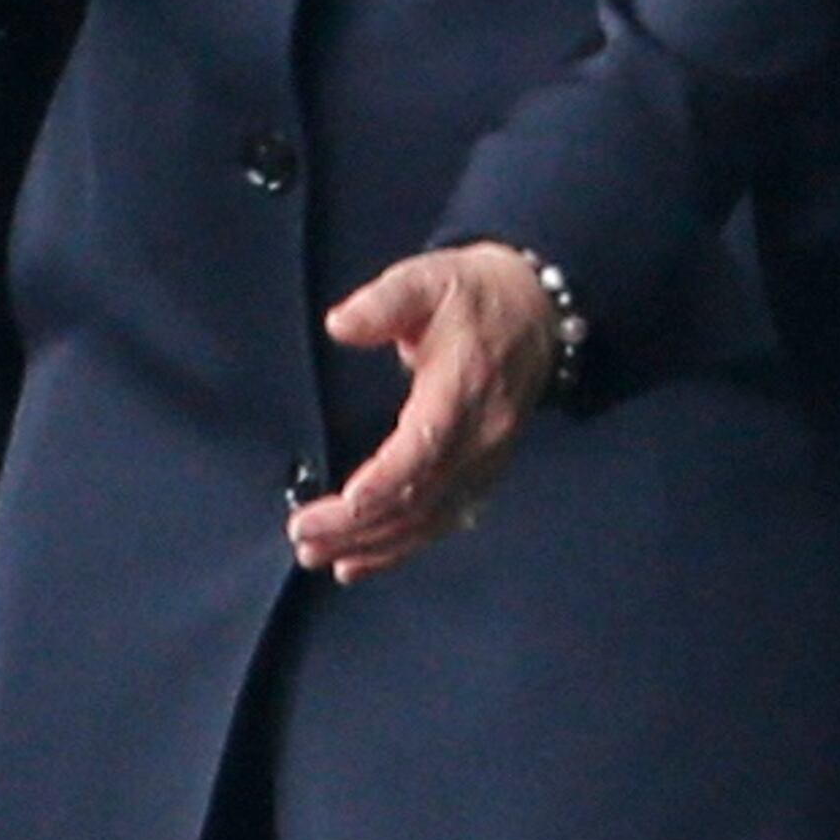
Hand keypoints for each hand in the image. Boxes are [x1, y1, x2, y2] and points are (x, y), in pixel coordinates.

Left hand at [292, 242, 559, 582]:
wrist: (537, 312)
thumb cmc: (473, 295)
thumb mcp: (428, 278)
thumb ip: (384, 302)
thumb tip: (340, 324)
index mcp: (465, 385)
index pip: (425, 446)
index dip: (384, 481)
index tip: (340, 503)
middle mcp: (482, 433)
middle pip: (420, 495)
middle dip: (359, 523)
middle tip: (302, 533)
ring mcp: (487, 459)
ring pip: (429, 518)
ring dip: (374, 544)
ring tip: (319, 554)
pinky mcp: (484, 472)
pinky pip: (442, 521)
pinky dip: (400, 548)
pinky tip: (359, 561)